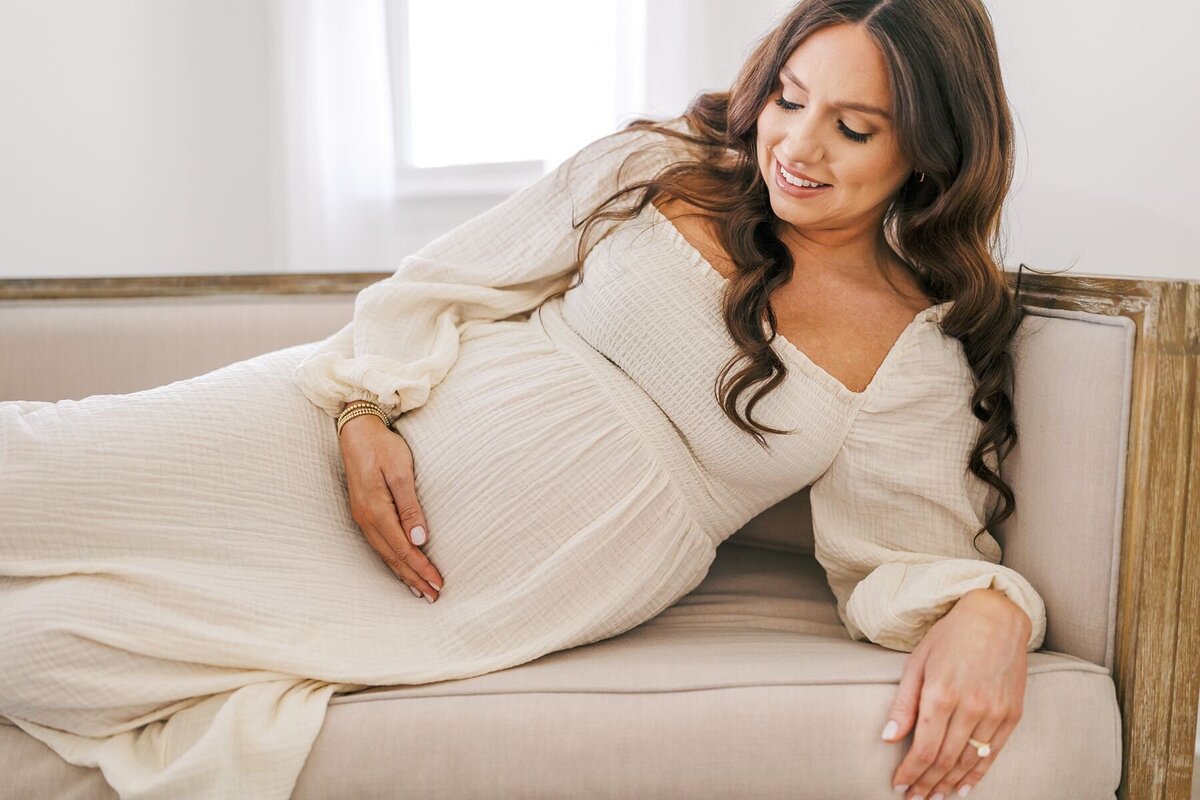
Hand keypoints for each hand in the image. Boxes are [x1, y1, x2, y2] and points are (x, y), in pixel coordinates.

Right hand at [338, 413, 443, 601]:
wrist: (357, 430)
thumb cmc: (383, 447)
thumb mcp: (401, 472)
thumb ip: (410, 507)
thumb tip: (419, 540)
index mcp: (377, 510)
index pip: (403, 548)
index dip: (421, 568)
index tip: (438, 583)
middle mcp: (366, 519)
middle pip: (393, 557)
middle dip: (414, 578)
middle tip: (433, 596)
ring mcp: (362, 517)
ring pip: (384, 554)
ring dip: (402, 573)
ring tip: (419, 590)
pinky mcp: (363, 512)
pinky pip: (379, 545)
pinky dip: (392, 560)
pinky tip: (399, 567)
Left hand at [882, 588, 1030, 798]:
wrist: (996, 617)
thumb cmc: (949, 636)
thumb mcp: (917, 662)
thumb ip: (903, 704)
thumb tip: (887, 739)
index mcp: (940, 693)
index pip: (923, 748)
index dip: (910, 772)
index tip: (899, 785)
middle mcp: (970, 706)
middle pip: (945, 759)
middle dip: (927, 783)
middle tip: (914, 797)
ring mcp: (995, 712)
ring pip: (969, 761)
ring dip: (949, 783)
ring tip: (935, 796)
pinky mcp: (1012, 714)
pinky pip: (993, 753)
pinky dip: (977, 774)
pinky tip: (963, 788)